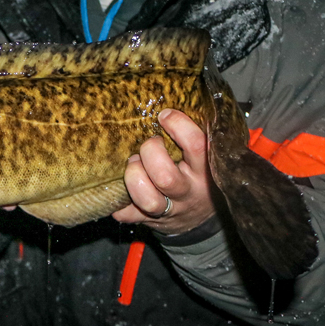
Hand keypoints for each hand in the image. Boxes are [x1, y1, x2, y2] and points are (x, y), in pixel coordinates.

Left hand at [112, 108, 215, 234]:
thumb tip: (168, 104)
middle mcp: (189, 192)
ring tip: (133, 165)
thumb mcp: (203, 158)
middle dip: (149, 154)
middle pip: (165, 176)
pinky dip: (118, 202)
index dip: (177, 126)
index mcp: (206, 171)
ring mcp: (170, 210)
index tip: (164, 115)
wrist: (198, 218)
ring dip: (134, 177)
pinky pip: (127, 215)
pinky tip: (119, 190)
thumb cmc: (197, 176)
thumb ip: (190, 137)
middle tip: (147, 145)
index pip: (196, 146)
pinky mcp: (150, 221)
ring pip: (148, 199)